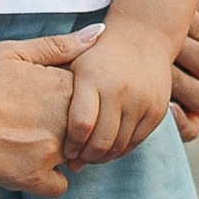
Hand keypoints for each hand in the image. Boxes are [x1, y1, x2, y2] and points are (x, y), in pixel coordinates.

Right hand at [0, 32, 90, 196]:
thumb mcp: (11, 51)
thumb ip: (59, 46)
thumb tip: (99, 33)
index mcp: (60, 86)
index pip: (91, 92)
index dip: (70, 92)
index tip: (46, 92)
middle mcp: (63, 120)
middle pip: (86, 126)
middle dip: (71, 123)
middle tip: (35, 118)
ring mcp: (49, 152)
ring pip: (75, 156)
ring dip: (61, 150)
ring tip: (27, 138)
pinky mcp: (31, 178)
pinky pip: (59, 186)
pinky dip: (49, 178)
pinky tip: (28, 163)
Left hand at [62, 13, 176, 167]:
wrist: (143, 36)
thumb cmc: (98, 55)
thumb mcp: (74, 62)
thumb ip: (57, 91)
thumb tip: (41, 132)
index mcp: (93, 77)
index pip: (81, 125)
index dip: (71, 145)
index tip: (64, 151)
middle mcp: (120, 89)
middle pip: (101, 141)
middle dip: (86, 157)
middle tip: (75, 162)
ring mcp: (142, 100)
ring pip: (119, 145)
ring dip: (103, 157)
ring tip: (90, 157)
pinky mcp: (158, 110)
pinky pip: (136, 141)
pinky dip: (121, 150)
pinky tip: (108, 149)